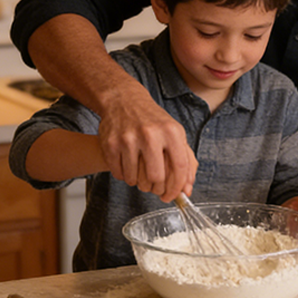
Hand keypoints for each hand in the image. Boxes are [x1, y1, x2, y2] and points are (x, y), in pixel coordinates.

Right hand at [97, 86, 195, 201]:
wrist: (123, 101)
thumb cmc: (153, 121)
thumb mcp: (174, 134)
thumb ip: (186, 162)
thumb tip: (186, 190)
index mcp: (171, 131)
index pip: (179, 168)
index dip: (176, 188)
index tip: (171, 196)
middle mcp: (150, 134)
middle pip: (156, 178)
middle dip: (156, 188)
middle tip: (154, 186)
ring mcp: (128, 139)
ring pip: (135, 180)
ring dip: (138, 182)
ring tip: (140, 172)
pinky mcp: (111, 144)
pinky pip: (119, 174)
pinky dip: (124, 176)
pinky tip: (128, 165)